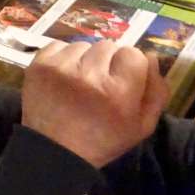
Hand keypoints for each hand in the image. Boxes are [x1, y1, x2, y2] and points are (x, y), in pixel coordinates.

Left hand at [21, 40, 167, 168]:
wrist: (54, 150)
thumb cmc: (103, 139)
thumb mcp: (142, 126)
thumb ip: (156, 90)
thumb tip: (151, 56)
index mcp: (118, 92)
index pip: (133, 53)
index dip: (130, 66)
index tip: (122, 80)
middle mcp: (89, 75)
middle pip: (108, 46)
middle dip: (108, 62)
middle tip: (100, 83)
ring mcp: (61, 67)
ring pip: (84, 45)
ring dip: (86, 59)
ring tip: (81, 82)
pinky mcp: (39, 64)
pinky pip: (60, 45)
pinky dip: (64, 57)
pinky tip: (64, 77)